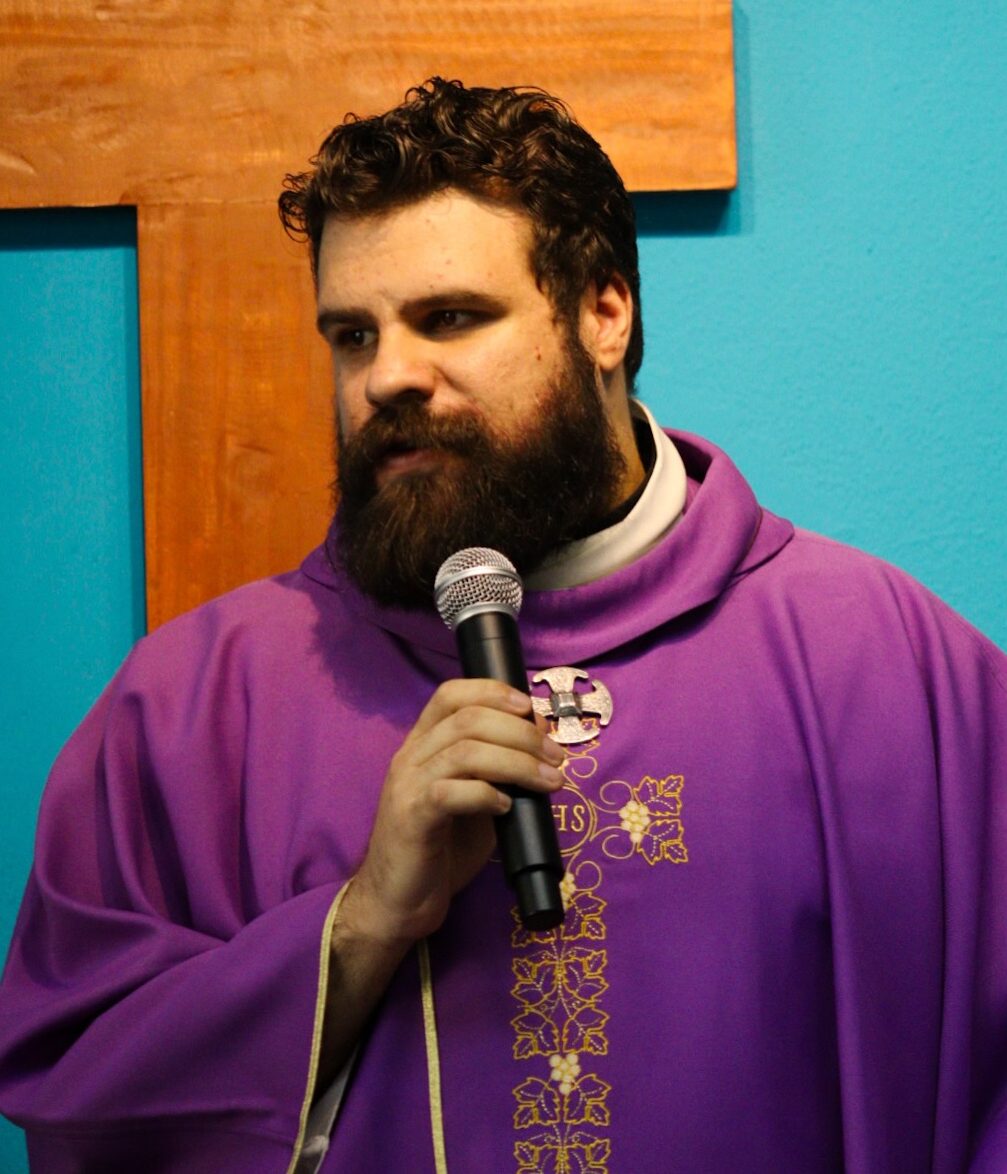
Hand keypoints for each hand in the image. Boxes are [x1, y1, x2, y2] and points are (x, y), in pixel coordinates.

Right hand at [342, 678, 564, 945]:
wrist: (396, 903)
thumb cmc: (440, 851)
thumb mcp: (474, 801)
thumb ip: (497, 772)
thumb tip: (543, 746)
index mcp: (422, 744)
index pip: (451, 694)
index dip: (493, 692)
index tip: (532, 709)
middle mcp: (410, 756)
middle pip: (467, 718)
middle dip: (520, 732)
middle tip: (555, 756)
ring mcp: (407, 786)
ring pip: (464, 751)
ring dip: (517, 762)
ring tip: (548, 781)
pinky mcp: (410, 819)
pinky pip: (450, 792)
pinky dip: (486, 794)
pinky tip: (506, 808)